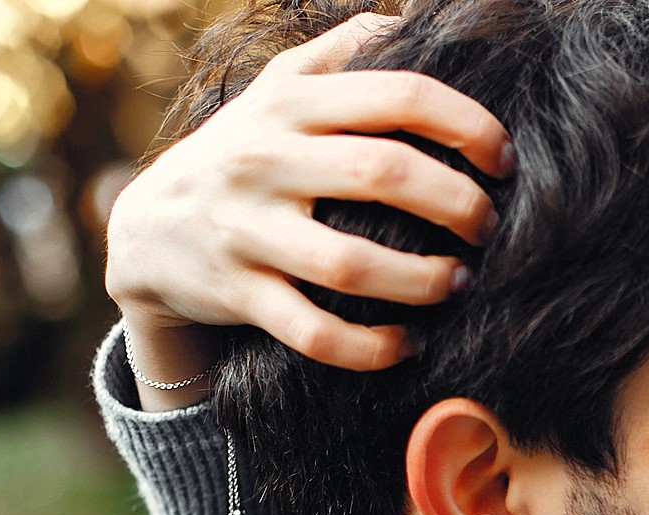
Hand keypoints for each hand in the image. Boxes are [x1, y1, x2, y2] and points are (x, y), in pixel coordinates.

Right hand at [105, 11, 513, 397]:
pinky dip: (370, 347)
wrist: (145, 233)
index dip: (466, 124)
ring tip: (459, 283)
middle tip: (488, 226)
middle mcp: (265, 159)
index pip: (398, 96)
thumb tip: (412, 19)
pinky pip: (315, 332)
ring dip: (423, 280)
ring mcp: (247, 230)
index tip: (503, 159)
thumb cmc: (243, 155)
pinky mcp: (238, 294)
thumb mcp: (277, 90)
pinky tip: (407, 343)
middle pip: (383, 173)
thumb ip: (342, 53)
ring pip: (350, 264)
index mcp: (290, 103)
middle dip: (456, 204)